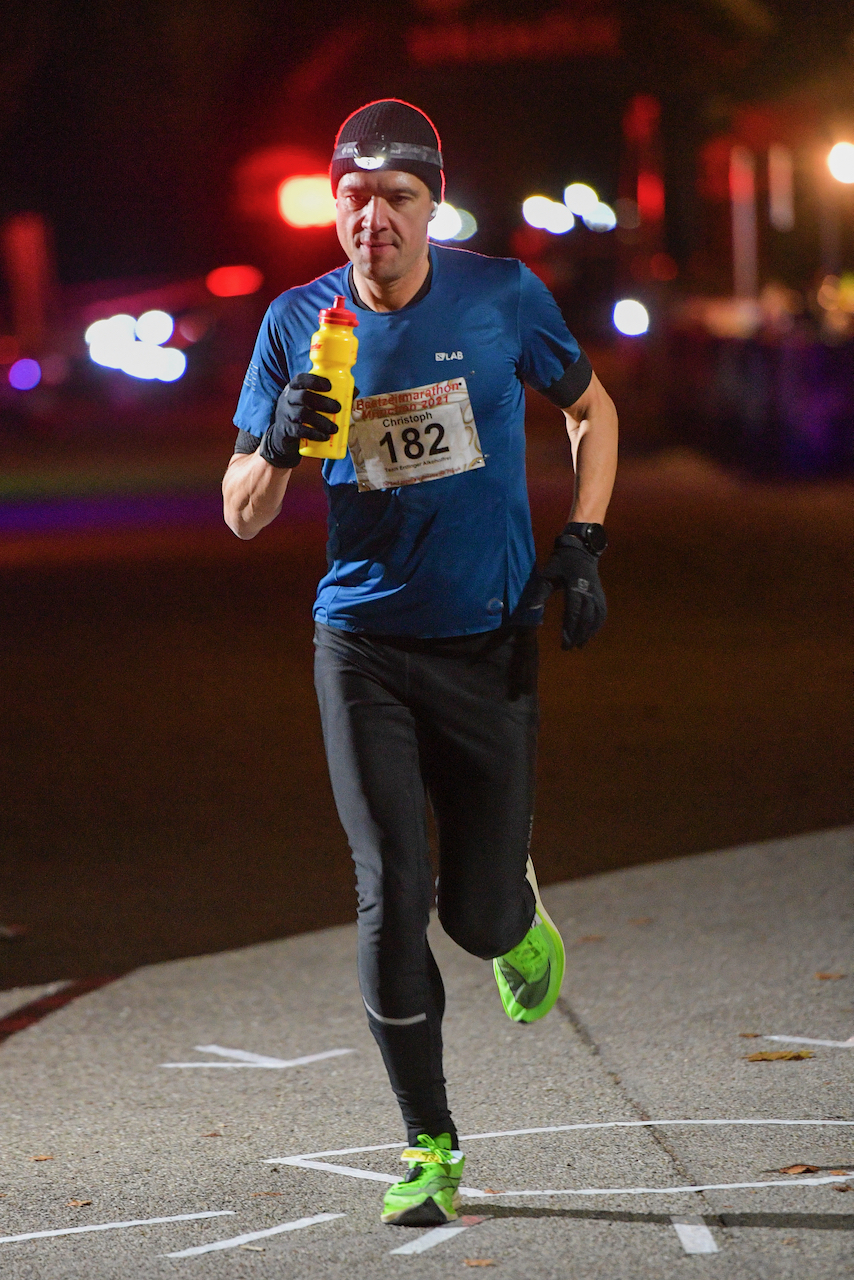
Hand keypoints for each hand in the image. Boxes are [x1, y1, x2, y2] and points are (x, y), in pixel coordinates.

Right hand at [259, 373, 340, 468]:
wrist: (284, 436)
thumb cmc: (304, 414)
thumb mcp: (312, 402)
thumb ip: (332, 396)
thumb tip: (355, 390)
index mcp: (294, 388)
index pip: (300, 379)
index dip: (314, 380)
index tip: (329, 386)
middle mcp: (287, 399)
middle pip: (303, 396)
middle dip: (323, 402)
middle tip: (338, 408)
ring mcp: (285, 415)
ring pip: (302, 414)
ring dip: (321, 421)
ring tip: (334, 428)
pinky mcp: (286, 430)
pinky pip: (298, 431)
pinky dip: (313, 434)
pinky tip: (324, 437)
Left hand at [536, 533, 606, 649]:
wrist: (580, 550)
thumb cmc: (560, 563)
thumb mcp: (547, 574)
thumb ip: (540, 593)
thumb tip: (530, 608)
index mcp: (575, 586)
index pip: (573, 612)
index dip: (569, 629)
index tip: (564, 642)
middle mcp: (589, 592)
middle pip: (586, 618)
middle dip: (578, 635)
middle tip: (569, 648)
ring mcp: (597, 593)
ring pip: (596, 617)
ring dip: (589, 632)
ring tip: (580, 645)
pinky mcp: (601, 594)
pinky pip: (602, 612)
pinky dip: (598, 625)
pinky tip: (591, 634)